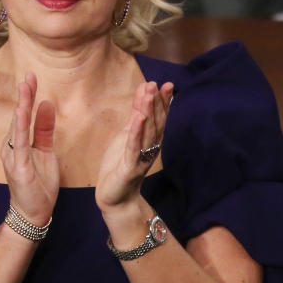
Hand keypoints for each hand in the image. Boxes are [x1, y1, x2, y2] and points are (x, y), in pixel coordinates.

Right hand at [0, 73, 59, 225]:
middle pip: (18, 116)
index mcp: (18, 143)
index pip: (23, 115)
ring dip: (21, 106)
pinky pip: (20, 142)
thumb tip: (47, 104)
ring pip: (17, 126)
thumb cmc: (38, 184)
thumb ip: (45, 129)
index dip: (27, 96)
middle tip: (29, 76)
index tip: (32, 77)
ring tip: (25, 87)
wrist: (33, 213)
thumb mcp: (46, 152)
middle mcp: (11, 146)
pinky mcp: (19, 166)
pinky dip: (22, 125)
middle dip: (24, 96)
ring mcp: (13, 156)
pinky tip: (24, 112)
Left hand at [95, 81, 172, 214]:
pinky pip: (133, 147)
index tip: (167, 85)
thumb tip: (143, 96)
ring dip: (148, 112)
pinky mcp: (130, 167)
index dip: (163, 102)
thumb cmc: (120, 165)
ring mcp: (141, 158)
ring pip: (147, 133)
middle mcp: (150, 149)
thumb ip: (135, 118)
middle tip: (159, 84)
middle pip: (156, 123)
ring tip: (149, 94)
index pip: (159, 118)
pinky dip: (136, 132)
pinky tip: (138, 118)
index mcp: (150, 142)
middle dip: (157, 103)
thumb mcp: (127, 137)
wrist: (115, 197)